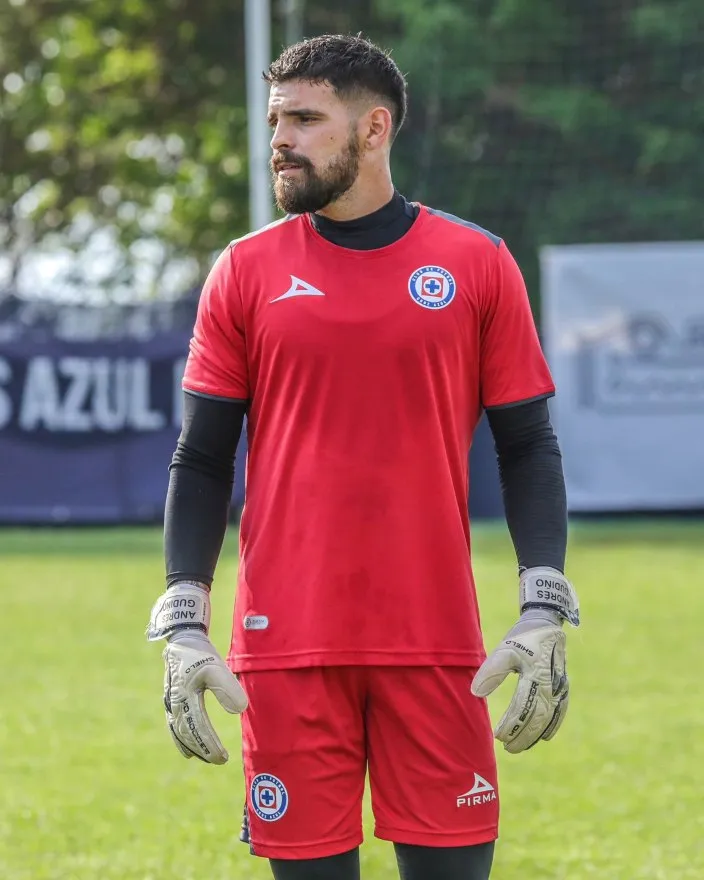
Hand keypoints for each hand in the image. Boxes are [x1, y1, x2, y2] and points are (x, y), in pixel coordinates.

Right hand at [147, 582, 247, 763]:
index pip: (198, 728)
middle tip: (219, 760)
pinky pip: (174, 725)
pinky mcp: (172, 699)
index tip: (222, 758)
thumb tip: (239, 710)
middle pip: (187, 733)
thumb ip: (227, 688)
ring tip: (205, 758)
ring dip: (192, 746)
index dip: (210, 744)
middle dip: (202, 748)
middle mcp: (175, 703)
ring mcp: (171, 702)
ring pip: (179, 731)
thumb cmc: (200, 652)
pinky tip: (187, 749)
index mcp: (185, 697)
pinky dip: (181, 739)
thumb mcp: (216, 667)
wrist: (182, 638)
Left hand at [471, 567, 578, 753]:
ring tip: (520, 747)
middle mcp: (551, 684)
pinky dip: (552, 725)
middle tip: (508, 748)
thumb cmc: (522, 636)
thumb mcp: (504, 649)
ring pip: (549, 718)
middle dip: (523, 735)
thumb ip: (491, 671)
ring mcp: (560, 686)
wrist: (547, 621)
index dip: (512, 724)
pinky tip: (545, 736)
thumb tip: (475, 693)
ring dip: (535, 734)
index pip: (523, 707)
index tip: (498, 736)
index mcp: (535, 675)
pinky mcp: (563, 685)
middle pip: (538, 717)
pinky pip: (560, 710)